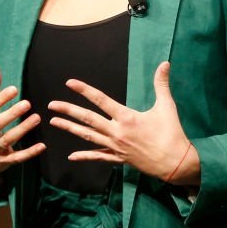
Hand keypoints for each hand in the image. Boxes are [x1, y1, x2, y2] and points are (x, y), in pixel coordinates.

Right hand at [0, 62, 45, 182]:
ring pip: (8, 140)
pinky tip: (42, 145)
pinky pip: (17, 157)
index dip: (1, 98)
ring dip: (23, 129)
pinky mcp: (4, 161)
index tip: (15, 89)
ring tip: (37, 118)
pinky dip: (29, 153)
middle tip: (28, 103)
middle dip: (12, 114)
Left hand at [48, 61, 199, 184]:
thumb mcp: (167, 106)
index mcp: (127, 118)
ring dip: (70, 129)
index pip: (101, 100)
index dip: (84, 90)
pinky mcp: (119, 159)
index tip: (70, 83)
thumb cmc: (172, 134)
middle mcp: (117, 132)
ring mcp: (115, 147)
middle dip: (68, 111)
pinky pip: (98, 156)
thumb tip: (165, 63)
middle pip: (87, 119)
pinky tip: (71, 156)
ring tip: (54, 122)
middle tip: (51, 105)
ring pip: (88, 137)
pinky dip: (84, 155)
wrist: (175, 164)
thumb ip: (162, 84)